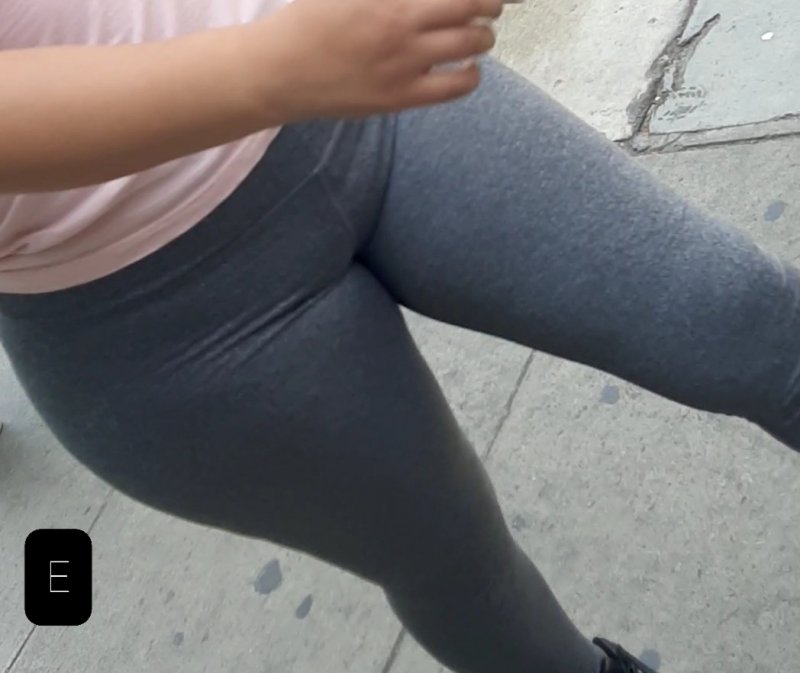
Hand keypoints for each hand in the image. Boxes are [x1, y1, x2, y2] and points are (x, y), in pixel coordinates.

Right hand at [251, 0, 503, 119]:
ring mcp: (406, 60)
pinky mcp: (402, 96)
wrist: (279, 72)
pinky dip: (471, 74)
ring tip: (479, 35)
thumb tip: (418, 2)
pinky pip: (457, 86)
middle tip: (490, 5)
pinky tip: (467, 68)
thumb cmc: (306, 23)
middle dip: (489, 2)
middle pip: (472, 3)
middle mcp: (402, 20)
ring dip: (484, 34)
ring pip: (473, 41)